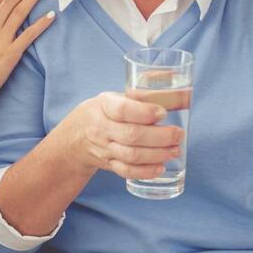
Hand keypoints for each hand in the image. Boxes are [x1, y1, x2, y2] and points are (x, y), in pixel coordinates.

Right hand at [56, 92, 183, 180]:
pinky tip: (161, 167)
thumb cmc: (101, 112)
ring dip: (157, 154)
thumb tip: (174, 81)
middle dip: (160, 137)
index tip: (163, 113)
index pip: (123, 110)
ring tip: (175, 150)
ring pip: (132, 155)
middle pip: (132, 135)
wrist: (74, 138)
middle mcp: (102, 128)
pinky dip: (146, 172)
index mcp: (103, 105)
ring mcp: (104, 148)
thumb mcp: (112, 98)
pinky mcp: (108, 164)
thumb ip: (138, 95)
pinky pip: (127, 171)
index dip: (145, 112)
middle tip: (178, 134)